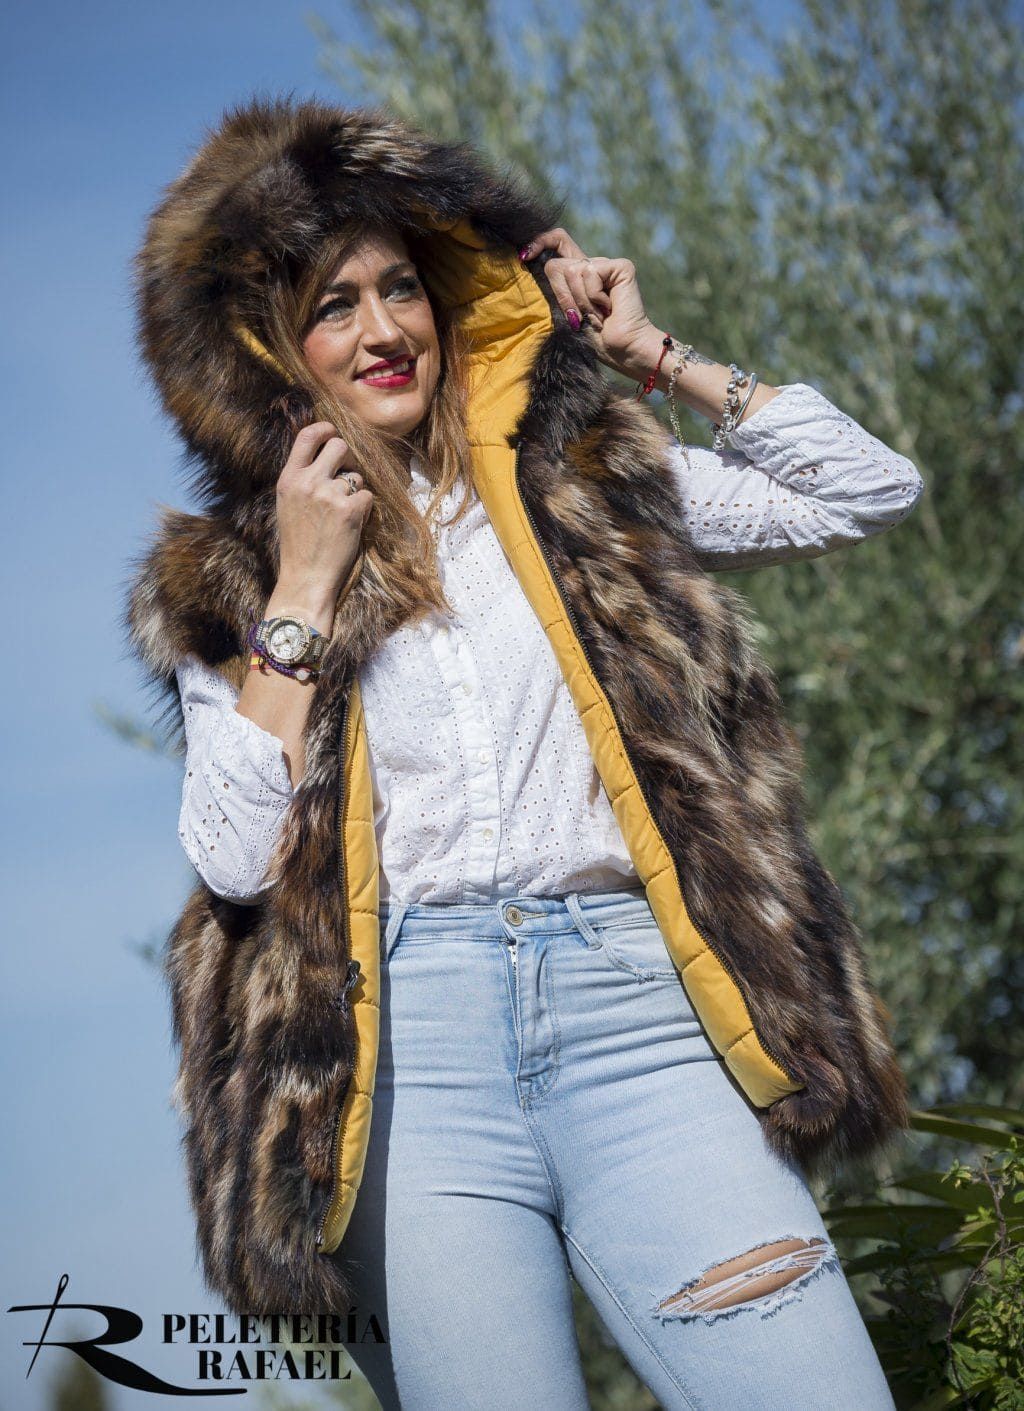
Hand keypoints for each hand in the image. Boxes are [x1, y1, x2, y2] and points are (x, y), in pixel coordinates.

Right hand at [274, 421, 373, 617]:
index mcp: (288, 479)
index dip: (325, 429)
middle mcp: (307, 482)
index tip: (333, 432)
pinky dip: (364, 510)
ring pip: (356, 476)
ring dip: (355, 492)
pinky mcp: (350, 511)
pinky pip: (367, 497)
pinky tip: (351, 526)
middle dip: (348, 459)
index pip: (307, 436)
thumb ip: (303, 478)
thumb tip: (325, 453)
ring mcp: (329, 495)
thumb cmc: (299, 544)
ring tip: (342, 515)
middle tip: (346, 478)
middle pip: (339, 446)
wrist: (305, 578)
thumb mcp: (289, 505)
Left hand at [519, 227, 657, 377]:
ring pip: (572, 270)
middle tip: (578, 317)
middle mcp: (591, 265)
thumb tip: (527, 262)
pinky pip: (590, 273)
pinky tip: (608, 308)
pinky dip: (593, 296)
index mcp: (577, 275)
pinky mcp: (621, 267)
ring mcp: (607, 264)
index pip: (557, 241)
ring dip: (580, 301)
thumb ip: (553, 289)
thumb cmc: (593, 339)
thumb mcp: (565, 312)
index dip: (539, 242)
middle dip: (562, 295)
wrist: (620, 349)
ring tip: (596, 315)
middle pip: (557, 264)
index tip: (524, 257)